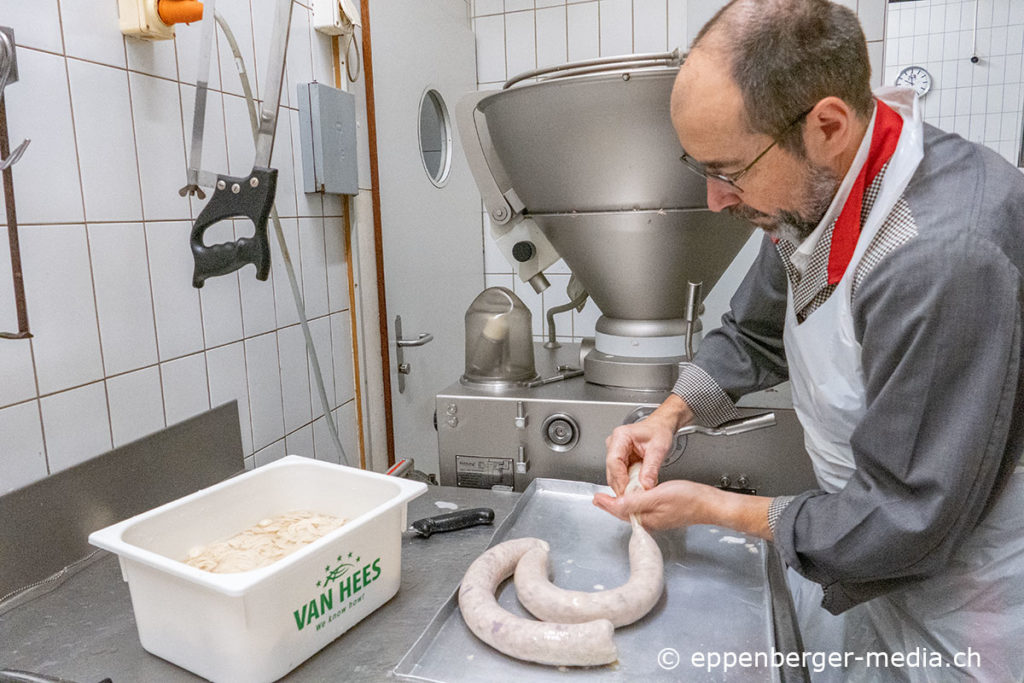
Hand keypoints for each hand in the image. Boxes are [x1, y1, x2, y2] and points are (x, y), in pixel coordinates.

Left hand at [592, 480, 716, 529]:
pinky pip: (643, 509)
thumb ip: (637, 501)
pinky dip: (634, 502)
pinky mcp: (663, 514)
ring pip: (633, 511)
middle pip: (624, 513)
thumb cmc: (689, 499)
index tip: (596, 498)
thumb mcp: (658, 496)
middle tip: (598, 498)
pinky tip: (633, 497)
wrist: (709, 504)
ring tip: (610, 498)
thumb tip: (618, 504)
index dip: (607, 504)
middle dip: (611, 505)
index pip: (620, 511)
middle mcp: (650, 521)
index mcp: (646, 518)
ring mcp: (657, 518)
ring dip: (621, 504)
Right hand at [605, 394, 692, 494]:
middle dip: (622, 486)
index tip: (628, 492)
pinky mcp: (618, 461)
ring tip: (637, 495)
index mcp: (621, 436)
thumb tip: (645, 485)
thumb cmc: (658, 432)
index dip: (620, 479)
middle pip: (612, 471)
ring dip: (625, 487)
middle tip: (634, 499)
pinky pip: (620, 476)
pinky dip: (628, 484)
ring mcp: (614, 453)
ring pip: (614, 476)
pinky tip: (637, 489)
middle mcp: (614, 444)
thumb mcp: (658, 449)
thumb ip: (651, 468)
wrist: (660, 427)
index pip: (614, 461)